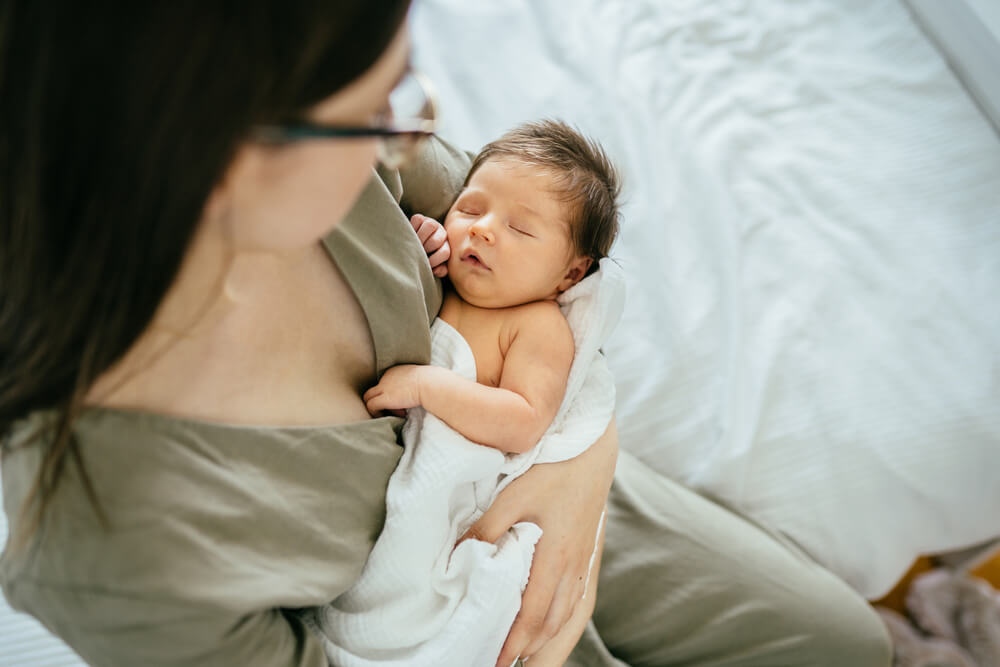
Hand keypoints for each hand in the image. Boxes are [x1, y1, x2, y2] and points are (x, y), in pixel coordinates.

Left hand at [363, 364, 425, 416]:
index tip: (404, 401)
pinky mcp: (384, 398)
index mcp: (394, 371)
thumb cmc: (431, 382)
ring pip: (368, 398)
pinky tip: (394, 415)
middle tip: (397, 408)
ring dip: (379, 408)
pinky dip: (379, 413)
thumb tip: (414, 391)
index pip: (384, 383)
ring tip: (395, 413)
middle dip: (382, 401)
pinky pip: (371, 406)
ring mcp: (384, 387)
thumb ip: (411, 382)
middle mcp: (386, 377)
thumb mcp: (418, 378)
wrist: (430, 384)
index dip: (391, 394)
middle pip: (374, 390)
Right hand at [410, 213, 449, 277]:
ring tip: (414, 244)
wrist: (409, 246)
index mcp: (446, 246)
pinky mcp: (419, 217)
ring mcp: (431, 223)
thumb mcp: (431, 266)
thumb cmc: (422, 259)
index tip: (425, 264)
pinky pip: (417, 219)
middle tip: (418, 252)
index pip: (445, 252)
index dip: (434, 260)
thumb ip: (438, 270)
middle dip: (425, 249)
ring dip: (419, 237)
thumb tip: (436, 270)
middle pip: (436, 240)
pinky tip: (409, 234)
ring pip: (430, 225)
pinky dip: (412, 227)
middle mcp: (441, 233)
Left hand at [458, 421, 618, 666]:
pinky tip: (558, 634)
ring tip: (531, 664)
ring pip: (572, 619)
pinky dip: (569, 626)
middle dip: (531, 653)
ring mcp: (586, 562)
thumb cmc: (553, 465)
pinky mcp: (590, 555)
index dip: (515, 642)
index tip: (495, 661)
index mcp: (557, 555)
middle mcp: (575, 566)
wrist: (593, 444)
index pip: (535, 613)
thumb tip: (458, 560)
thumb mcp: (513, 493)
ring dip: (551, 646)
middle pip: (555, 626)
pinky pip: (583, 603)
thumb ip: (487, 528)